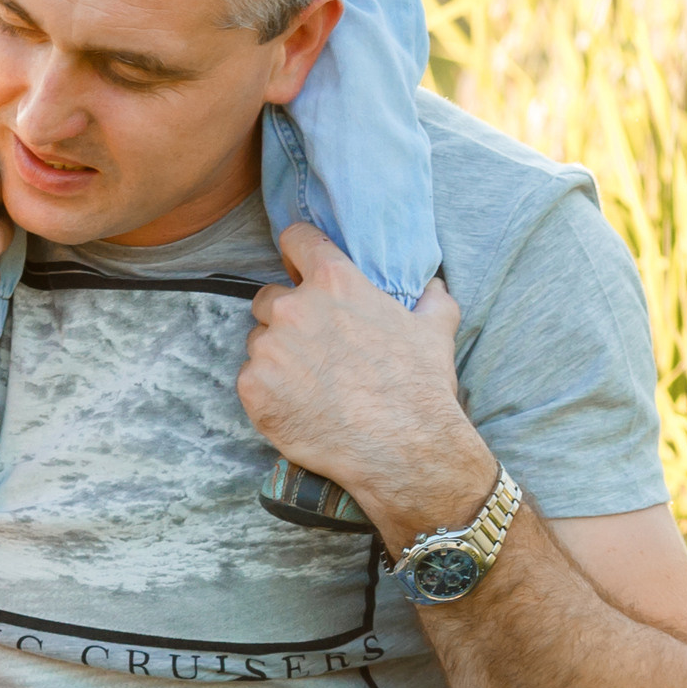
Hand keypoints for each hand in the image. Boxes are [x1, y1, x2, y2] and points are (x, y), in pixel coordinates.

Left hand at [239, 224, 496, 549]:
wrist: (401, 447)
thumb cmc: (418, 386)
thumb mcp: (436, 329)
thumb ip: (431, 299)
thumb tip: (433, 287)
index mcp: (334, 282)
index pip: (297, 240)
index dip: (296, 250)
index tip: (296, 263)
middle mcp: (293, 308)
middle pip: (268, 298)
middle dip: (284, 316)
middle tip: (312, 346)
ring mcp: (268, 348)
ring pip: (258, 342)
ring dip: (275, 356)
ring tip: (309, 383)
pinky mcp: (252, 387)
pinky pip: (250, 379)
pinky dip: (267, 390)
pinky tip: (296, 405)